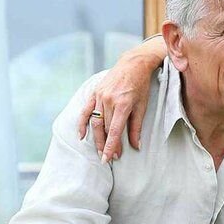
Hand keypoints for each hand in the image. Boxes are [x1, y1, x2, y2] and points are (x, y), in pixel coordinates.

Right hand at [76, 38, 163, 161]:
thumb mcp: (142, 107)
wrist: (133, 64)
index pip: (115, 131)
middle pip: (105, 128)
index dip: (111, 146)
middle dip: (106, 145)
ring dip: (97, 138)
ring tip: (99, 150)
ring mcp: (100, 96)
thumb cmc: (141, 86)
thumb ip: (136, 127)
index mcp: (123, 105)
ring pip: (96, 122)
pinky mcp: (94, 92)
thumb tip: (136, 146)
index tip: (108, 158)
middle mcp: (109, 101)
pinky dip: (82, 123)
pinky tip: (81, 135)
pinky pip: (86, 111)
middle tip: (109, 158)